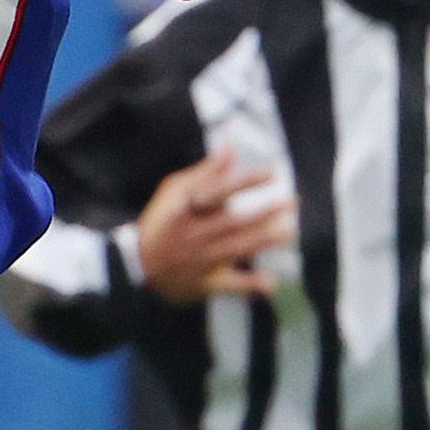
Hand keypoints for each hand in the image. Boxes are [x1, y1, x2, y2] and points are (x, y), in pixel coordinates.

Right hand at [131, 147, 292, 302]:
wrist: (136, 263)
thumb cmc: (162, 220)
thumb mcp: (176, 190)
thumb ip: (206, 171)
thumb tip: (229, 145)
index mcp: (186, 209)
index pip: (218, 192)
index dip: (245, 182)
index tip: (272, 173)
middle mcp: (193, 234)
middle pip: (233, 222)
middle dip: (265, 212)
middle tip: (293, 202)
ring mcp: (198, 259)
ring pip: (236, 249)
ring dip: (264, 241)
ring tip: (289, 230)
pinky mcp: (202, 282)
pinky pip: (228, 285)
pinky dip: (248, 285)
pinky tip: (271, 282)